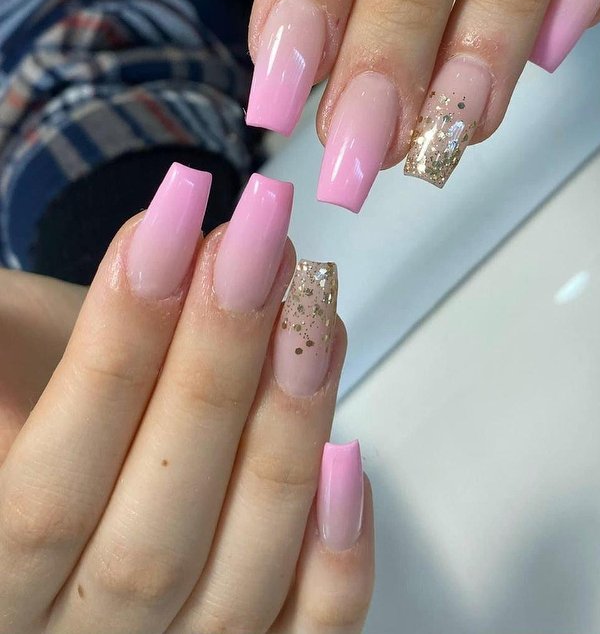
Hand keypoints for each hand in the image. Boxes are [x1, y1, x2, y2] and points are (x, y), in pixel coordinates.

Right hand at [0, 164, 373, 632]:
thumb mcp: (5, 355)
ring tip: (312, 310)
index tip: (170, 226)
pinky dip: (336, 564)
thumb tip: (111, 263)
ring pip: (235, 588)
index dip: (112, 356)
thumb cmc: (36, 389)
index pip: (44, 499)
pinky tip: (351, 457)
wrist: (85, 442)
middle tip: (259, 246)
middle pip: (149, 543)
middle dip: (214, 374)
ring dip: (285, 435)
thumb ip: (3, 344)